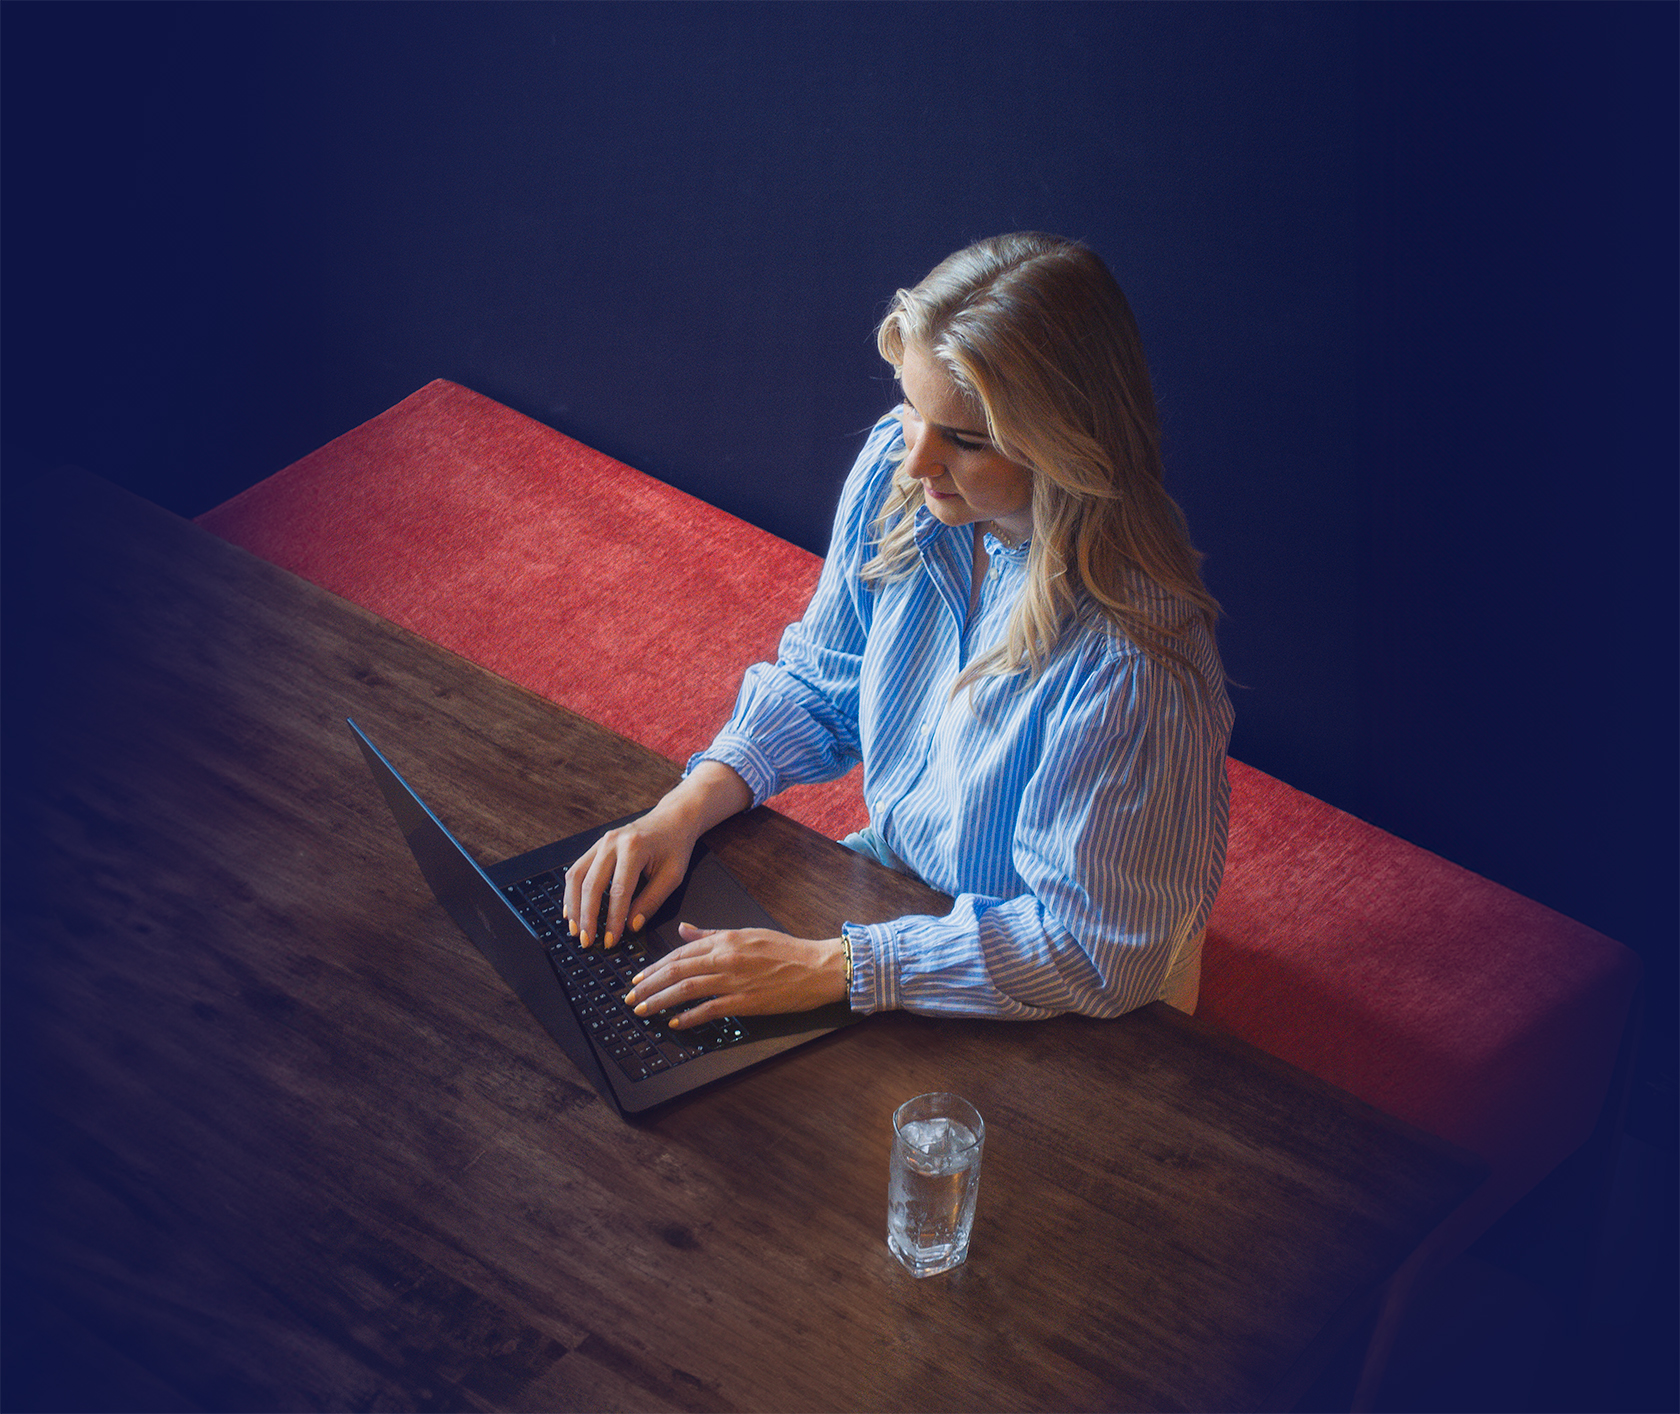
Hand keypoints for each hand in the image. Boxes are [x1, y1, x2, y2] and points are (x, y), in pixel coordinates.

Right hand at [562, 761, 752, 949]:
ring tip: (576, 930)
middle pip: (591, 884)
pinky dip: (571, 893)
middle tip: (587, 941)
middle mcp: (612, 842)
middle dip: (587, 917)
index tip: (610, 941)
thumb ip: (652, 901)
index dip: (612, 919)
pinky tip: (572, 911)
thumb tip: (632, 926)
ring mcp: (600, 842)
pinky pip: (577, 870)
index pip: (618, 891)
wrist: (671, 819)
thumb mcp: (672, 875)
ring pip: (576, 876)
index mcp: (634, 848)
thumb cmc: (674, 847)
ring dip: (574, 906)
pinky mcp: (595, 846)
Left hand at [622, 923, 846, 1028]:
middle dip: (648, 985)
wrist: (817, 967)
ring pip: (686, 989)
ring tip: (643, 1010)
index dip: (655, 966)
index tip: (639, 977)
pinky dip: (689, 1017)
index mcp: (726, 939)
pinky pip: (710, 1010)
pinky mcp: (745, 1002)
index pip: (680, 951)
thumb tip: (684, 929)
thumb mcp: (747, 933)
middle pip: (676, 970)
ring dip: (660, 1001)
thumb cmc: (787, 950)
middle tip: (631, 997)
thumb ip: (712, 933)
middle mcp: (725, 957)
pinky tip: (675, 1023)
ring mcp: (734, 980)